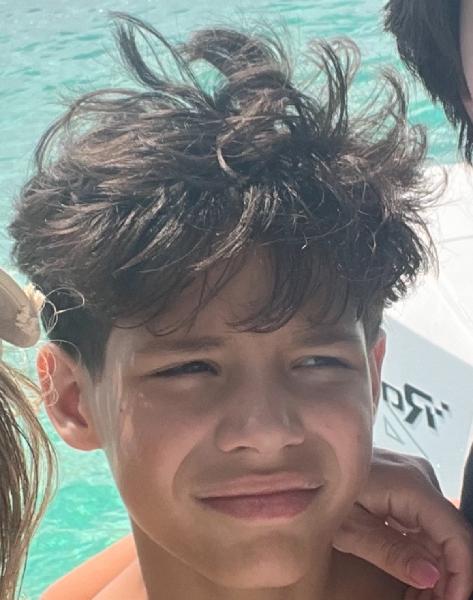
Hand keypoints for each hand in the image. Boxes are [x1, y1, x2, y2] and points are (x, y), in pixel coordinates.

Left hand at [333, 448, 472, 599]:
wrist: (309, 460)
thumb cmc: (321, 487)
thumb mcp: (350, 528)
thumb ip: (390, 552)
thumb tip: (430, 577)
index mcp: (410, 484)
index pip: (456, 533)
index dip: (461, 574)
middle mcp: (421, 477)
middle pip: (450, 536)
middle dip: (445, 578)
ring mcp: (415, 481)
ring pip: (441, 534)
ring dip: (435, 570)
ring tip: (417, 599)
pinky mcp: (407, 488)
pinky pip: (425, 526)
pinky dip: (422, 554)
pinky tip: (413, 580)